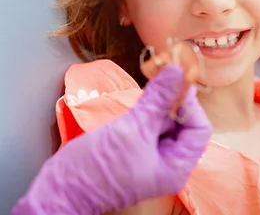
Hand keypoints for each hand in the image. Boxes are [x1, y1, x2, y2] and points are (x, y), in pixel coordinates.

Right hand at [12, 65, 211, 214]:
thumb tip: (177, 72)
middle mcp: (166, 163)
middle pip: (182, 123)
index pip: (199, 129)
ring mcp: (148, 156)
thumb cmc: (95, 170)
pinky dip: (143, 110)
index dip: (189, 104)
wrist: (60, 188)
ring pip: (162, 121)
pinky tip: (134, 102)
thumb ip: (157, 99)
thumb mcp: (131, 129)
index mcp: (175, 167)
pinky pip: (146, 125)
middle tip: (159, 79)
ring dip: (156, 103)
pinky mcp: (132, 148)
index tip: (175, 82)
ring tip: (143, 92)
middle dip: (171, 101)